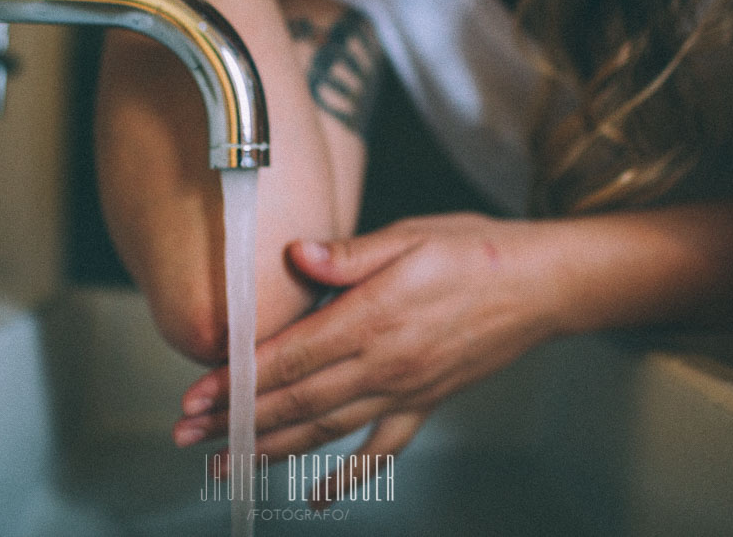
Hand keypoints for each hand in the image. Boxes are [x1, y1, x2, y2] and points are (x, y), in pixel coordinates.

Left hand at [172, 213, 564, 503]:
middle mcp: (386, 364)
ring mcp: (407, 390)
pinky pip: (382, 449)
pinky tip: (317, 496)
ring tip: (227, 465)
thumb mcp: (409, 234)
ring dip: (272, 449)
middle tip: (189, 437)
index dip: (239, 380)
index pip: (291, 356)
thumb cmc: (475, 249)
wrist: (543, 284)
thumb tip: (294, 253)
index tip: (197, 396)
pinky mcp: (426, 403)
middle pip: (297, 400)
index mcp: (375, 318)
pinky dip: (348, 476)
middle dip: (238, 420)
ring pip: (327, 430)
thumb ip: (348, 254)